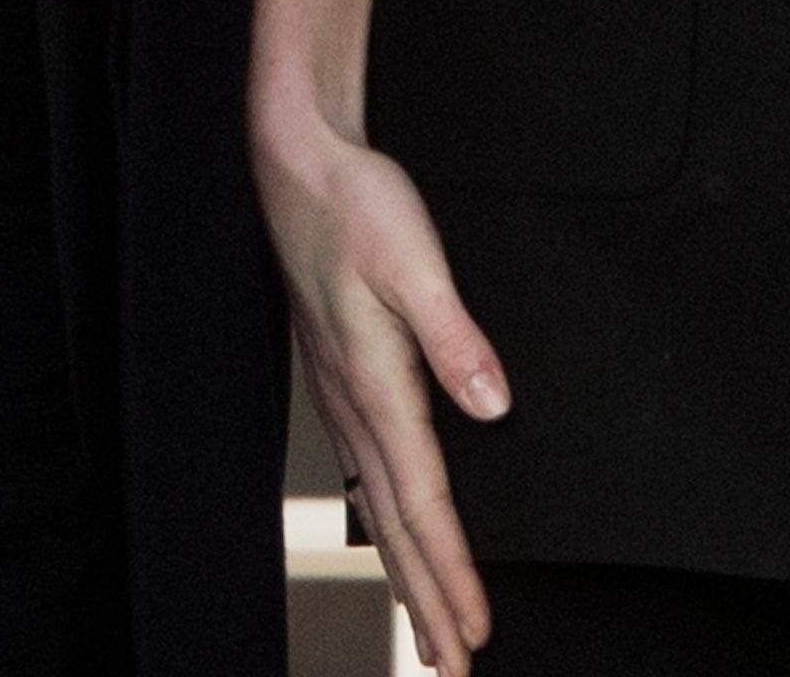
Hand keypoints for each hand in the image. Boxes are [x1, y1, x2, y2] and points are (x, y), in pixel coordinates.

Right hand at [258, 107, 504, 667]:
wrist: (296, 163)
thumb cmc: (354, 204)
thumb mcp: (413, 259)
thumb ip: (455, 336)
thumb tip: (493, 406)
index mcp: (375, 385)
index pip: (423, 502)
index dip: (453, 573)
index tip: (477, 632)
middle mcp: (353, 404)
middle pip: (396, 526)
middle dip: (426, 602)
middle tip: (452, 666)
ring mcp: (341, 396)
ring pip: (380, 507)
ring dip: (406, 574)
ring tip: (428, 631)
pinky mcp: (342, 378)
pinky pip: (369, 474)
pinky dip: (388, 524)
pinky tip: (394, 538)